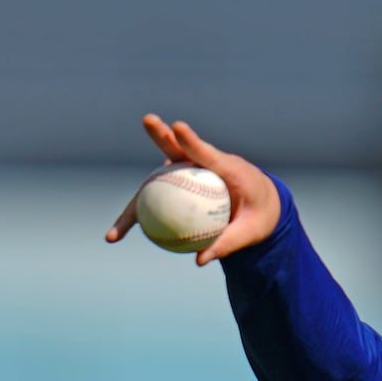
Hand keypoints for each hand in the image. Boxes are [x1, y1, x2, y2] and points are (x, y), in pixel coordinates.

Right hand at [104, 114, 280, 265]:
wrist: (261, 205)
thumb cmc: (259, 215)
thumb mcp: (251, 232)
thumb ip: (228, 243)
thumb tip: (199, 261)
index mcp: (228, 167)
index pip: (206, 152)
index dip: (191, 140)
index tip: (178, 127)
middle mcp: (204, 164)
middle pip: (178, 149)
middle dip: (161, 132)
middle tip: (148, 119)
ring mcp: (190, 172)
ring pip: (160, 177)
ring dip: (140, 177)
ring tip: (121, 181)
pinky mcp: (180, 183)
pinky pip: (158, 197)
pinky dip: (139, 213)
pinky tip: (119, 233)